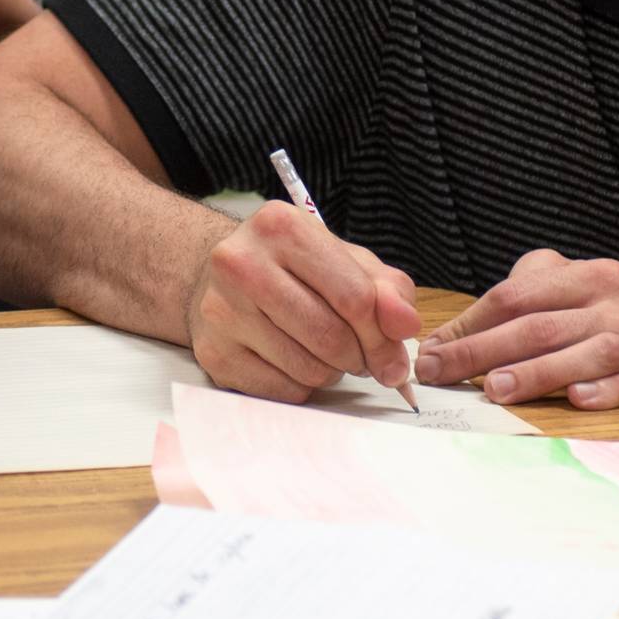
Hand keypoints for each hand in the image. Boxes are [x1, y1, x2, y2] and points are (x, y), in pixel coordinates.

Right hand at [186, 200, 423, 402]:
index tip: (391, 352)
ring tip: (321, 350)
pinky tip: (293, 360)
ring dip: (331, 371)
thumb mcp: (346, 262)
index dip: (382, 334)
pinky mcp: (213, 352)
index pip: (354, 296)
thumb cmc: (292, 268)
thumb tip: (405, 325)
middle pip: (331, 337)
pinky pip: (283, 390)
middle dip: (358, 356)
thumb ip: (387, 291)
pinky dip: (302, 385)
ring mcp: (221, 310)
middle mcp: (242, 263)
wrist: (218, 278)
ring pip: (309, 369)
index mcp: (281, 228)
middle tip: (357, 354)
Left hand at [417, 250, 618, 413]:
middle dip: (486, 351)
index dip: (470, 325)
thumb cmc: (581, 331)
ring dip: (540, 373)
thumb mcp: (545, 305)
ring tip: (498, 390)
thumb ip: (495, 318)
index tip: (431, 355)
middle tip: (445, 373)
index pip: (517, 297)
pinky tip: (576, 401)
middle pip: (542, 326)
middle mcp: (617, 301)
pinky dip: (606, 392)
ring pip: (589, 353)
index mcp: (586, 275)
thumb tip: (433, 350)